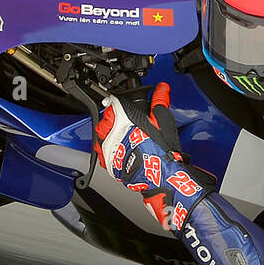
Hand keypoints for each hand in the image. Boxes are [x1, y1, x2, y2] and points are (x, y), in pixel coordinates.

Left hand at [95, 83, 210, 230]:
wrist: (160, 176)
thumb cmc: (161, 150)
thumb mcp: (162, 121)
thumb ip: (160, 101)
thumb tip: (162, 88)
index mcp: (123, 120)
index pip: (115, 105)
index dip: (121, 106)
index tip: (125, 108)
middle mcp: (112, 133)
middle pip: (105, 119)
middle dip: (113, 119)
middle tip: (126, 123)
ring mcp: (108, 149)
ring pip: (102, 135)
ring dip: (108, 134)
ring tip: (123, 137)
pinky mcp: (108, 163)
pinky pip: (103, 152)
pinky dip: (108, 149)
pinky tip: (120, 149)